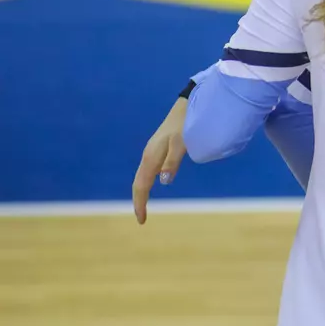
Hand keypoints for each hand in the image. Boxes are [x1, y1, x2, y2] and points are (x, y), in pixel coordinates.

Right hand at [132, 98, 188, 223]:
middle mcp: (148, 156)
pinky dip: (147, 182)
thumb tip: (163, 181)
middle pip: (139, 183)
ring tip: (143, 206)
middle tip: (141, 218)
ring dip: (141, 192)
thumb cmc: (186, 125)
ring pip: (142, 176)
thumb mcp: (182, 144)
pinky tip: (153, 184)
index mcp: (151, 157)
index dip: (140, 203)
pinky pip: (148, 170)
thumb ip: (173, 161)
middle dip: (138, 200)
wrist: (186, 106)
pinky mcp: (157, 149)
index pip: (141, 186)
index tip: (142, 220)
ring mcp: (151, 152)